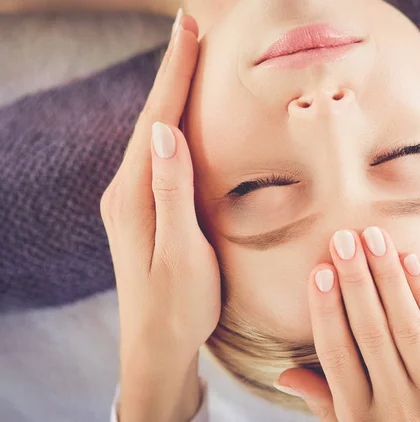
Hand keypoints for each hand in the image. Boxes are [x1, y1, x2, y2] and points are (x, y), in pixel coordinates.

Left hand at [100, 13, 219, 421]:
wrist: (156, 344)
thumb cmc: (178, 304)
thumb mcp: (181, 252)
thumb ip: (172, 191)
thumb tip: (164, 130)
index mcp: (136, 195)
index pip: (158, 120)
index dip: (175, 73)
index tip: (189, 29)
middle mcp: (127, 190)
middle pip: (152, 117)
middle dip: (172, 70)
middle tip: (190, 28)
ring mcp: (132, 198)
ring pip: (154, 133)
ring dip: (170, 92)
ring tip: (188, 58)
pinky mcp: (143, 208)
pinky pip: (157, 153)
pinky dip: (170, 122)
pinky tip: (179, 115)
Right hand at [278, 227, 419, 421]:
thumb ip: (325, 402)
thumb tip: (282, 376)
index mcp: (360, 416)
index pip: (336, 355)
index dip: (326, 311)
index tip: (319, 271)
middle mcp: (396, 406)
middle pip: (370, 332)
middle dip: (354, 281)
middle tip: (342, 239)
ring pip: (405, 325)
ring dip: (387, 277)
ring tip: (373, 237)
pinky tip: (411, 259)